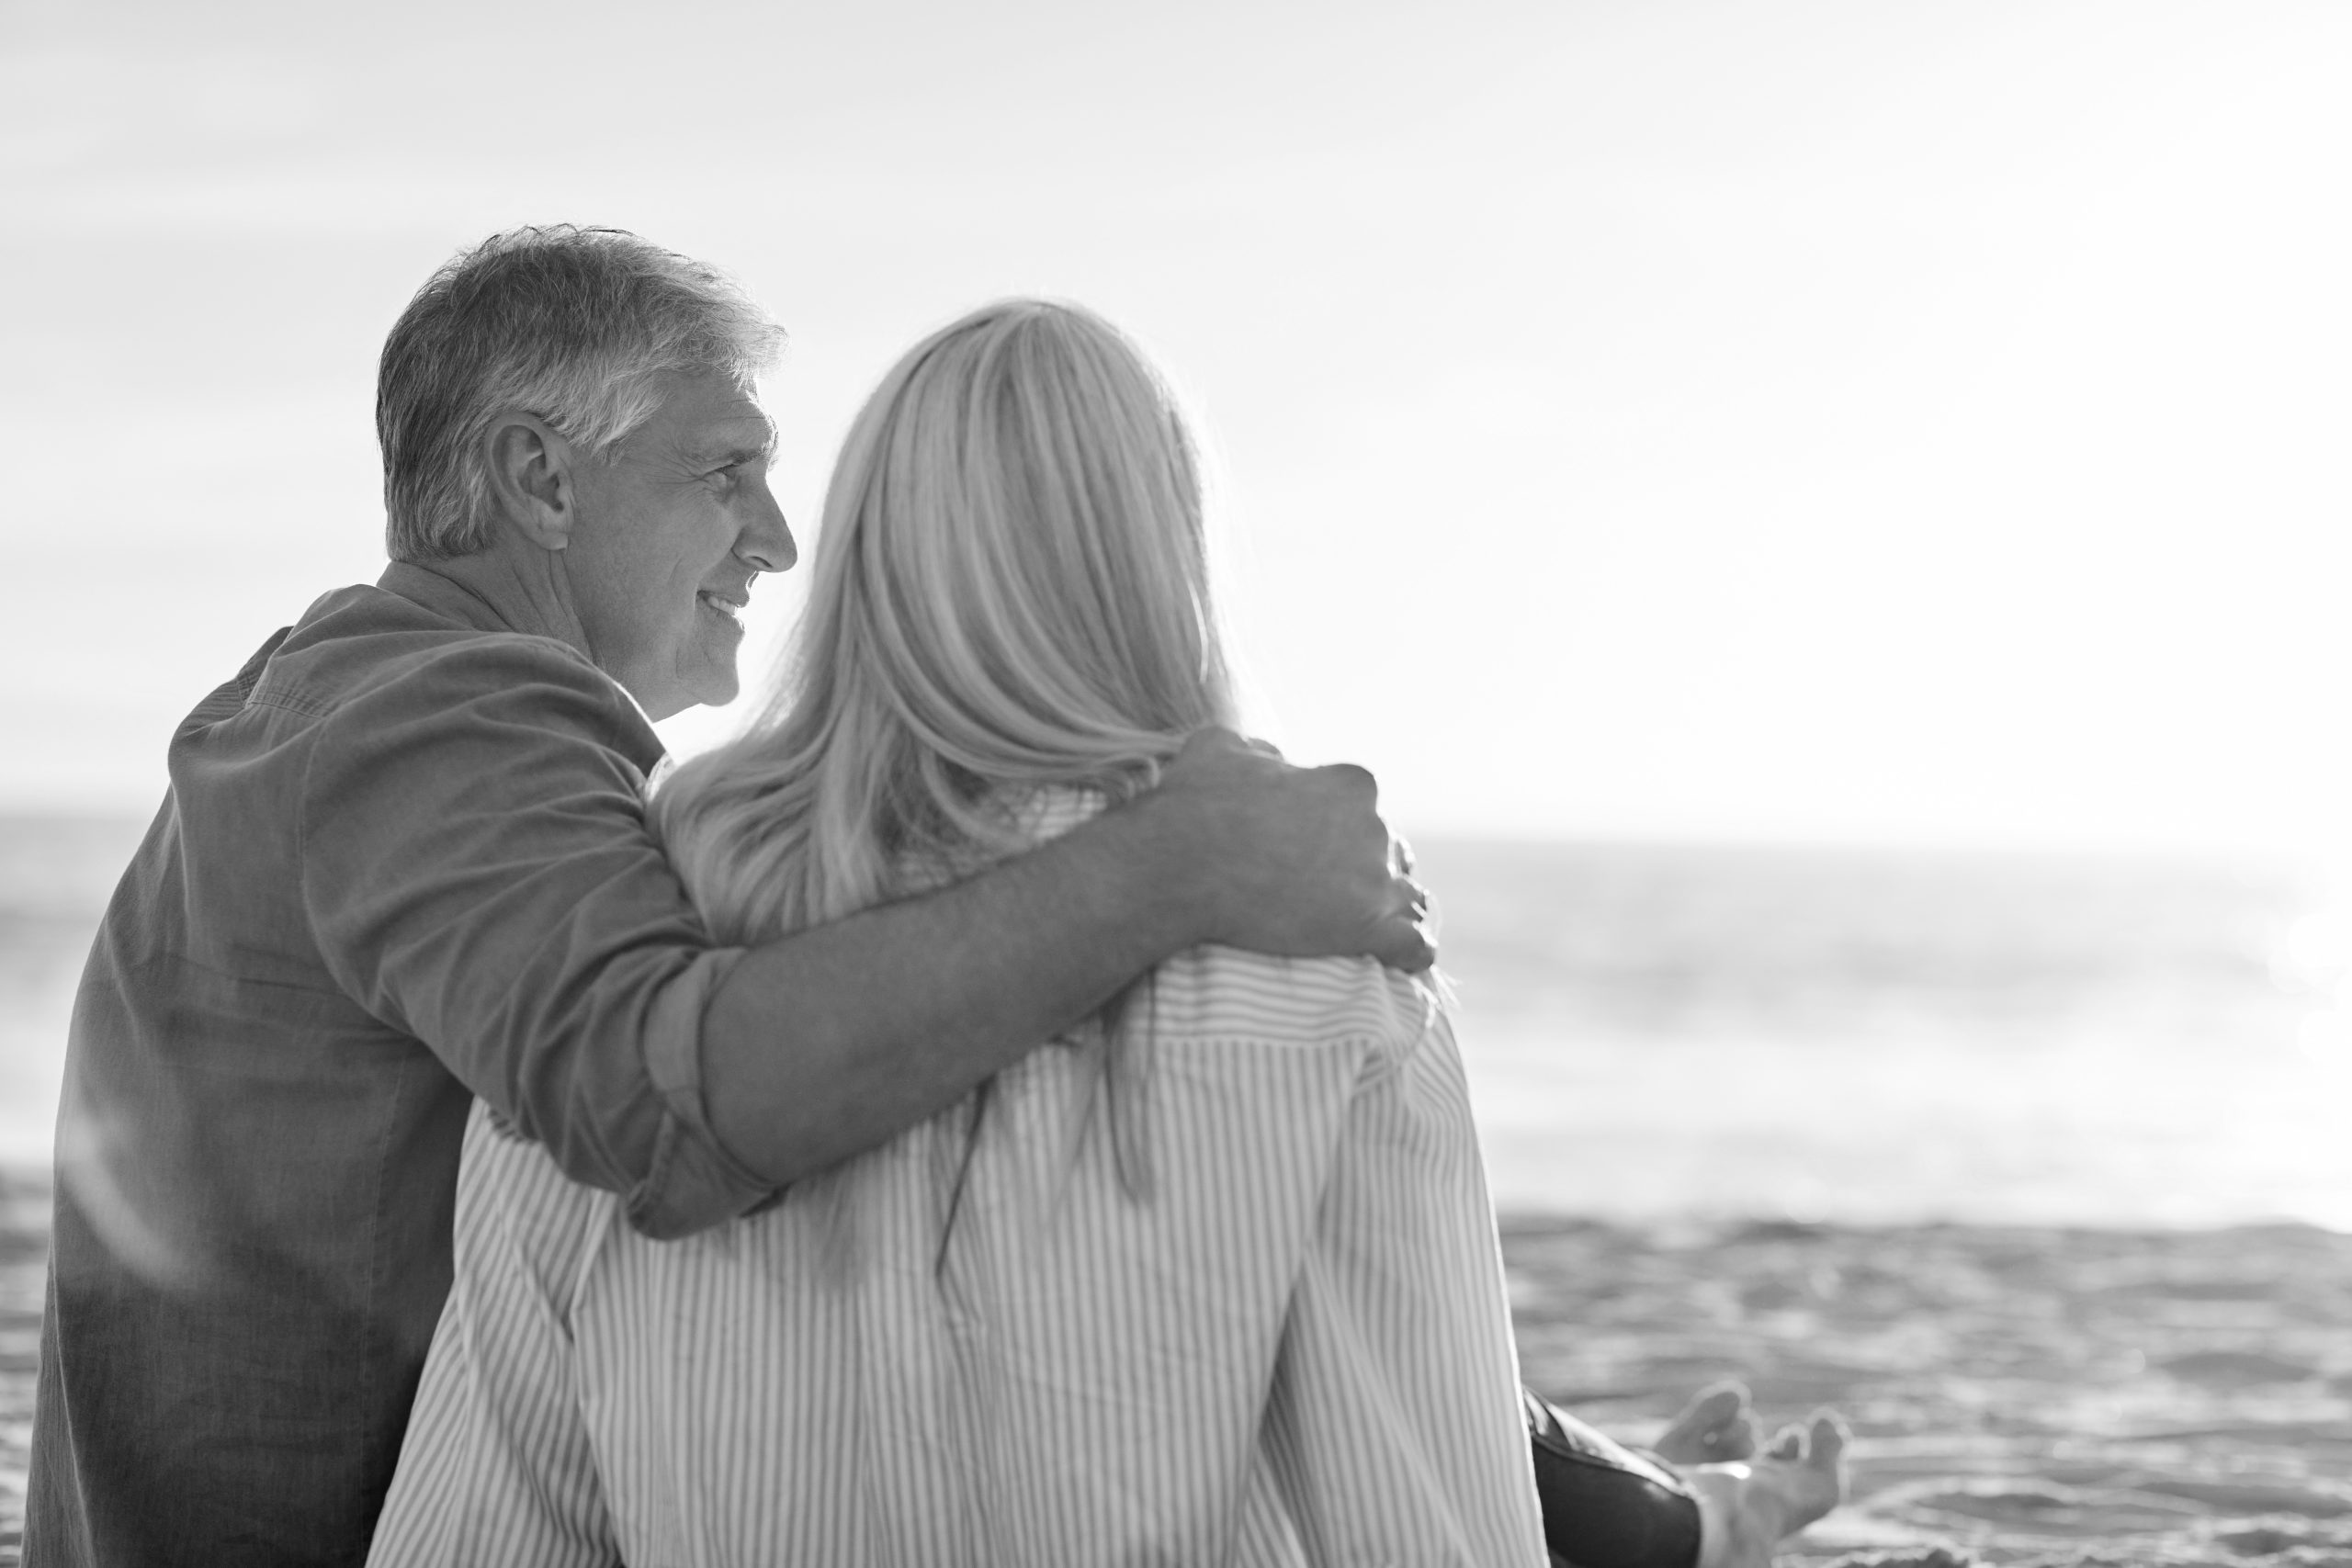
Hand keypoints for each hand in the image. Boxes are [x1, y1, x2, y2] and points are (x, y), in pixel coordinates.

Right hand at [1147, 728, 1433, 971]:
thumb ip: (1253, 748)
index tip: (1306, 843)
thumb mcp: (1218, 749)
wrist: (1178, 867)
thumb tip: (1265, 756)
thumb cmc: (1193, 806)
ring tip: (1354, 925)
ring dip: (1385, 907)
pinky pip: (1414, 946)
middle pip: (1383, 849)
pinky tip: (1393, 959)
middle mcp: (1374, 827)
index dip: (1334, 823)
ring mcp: (1374, 880)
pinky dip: (1408, 953)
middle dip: (1356, 866)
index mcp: (1349, 784)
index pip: (1360, 803)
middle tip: (1315, 889)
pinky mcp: (1369, 929)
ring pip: (1404, 896)